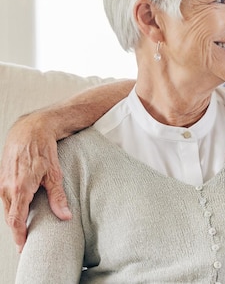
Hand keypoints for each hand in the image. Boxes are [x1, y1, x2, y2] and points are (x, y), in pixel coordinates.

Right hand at [0, 113, 71, 252]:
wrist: (29, 130)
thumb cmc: (43, 150)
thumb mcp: (54, 174)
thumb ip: (58, 197)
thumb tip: (65, 216)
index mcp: (19, 189)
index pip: (15, 220)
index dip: (19, 236)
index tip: (24, 247)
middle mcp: (6, 187)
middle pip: (9, 217)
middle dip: (17, 230)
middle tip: (26, 243)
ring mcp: (2, 182)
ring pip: (6, 207)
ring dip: (13, 219)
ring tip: (24, 230)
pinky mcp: (2, 177)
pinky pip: (5, 198)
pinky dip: (12, 207)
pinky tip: (20, 211)